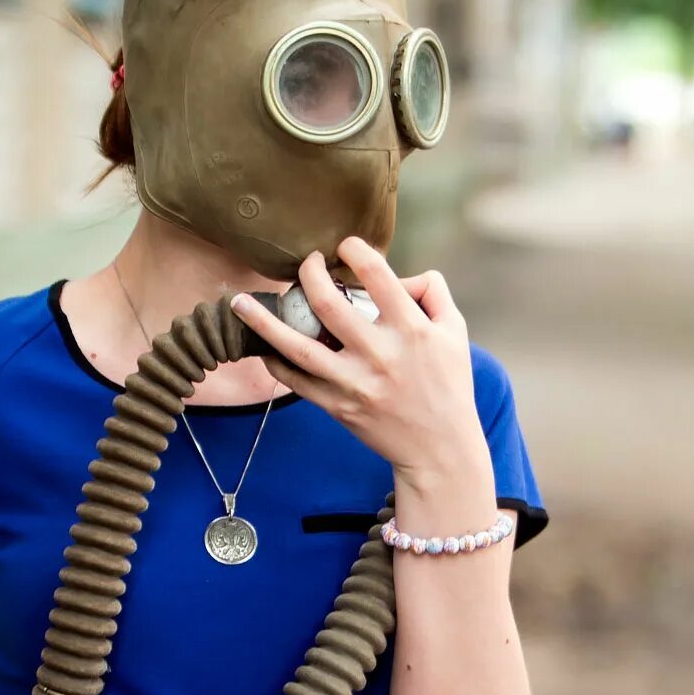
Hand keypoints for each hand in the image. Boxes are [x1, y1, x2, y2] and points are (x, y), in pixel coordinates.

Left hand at [231, 238, 490, 495]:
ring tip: (238, 302)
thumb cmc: (449, 384)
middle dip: (308, 274)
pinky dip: (274, 363)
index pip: (377, 277)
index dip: (356, 251)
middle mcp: (380, 354)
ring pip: (299, 348)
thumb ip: (433, 292)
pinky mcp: (339, 406)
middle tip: (305, 263)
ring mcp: (355, 383)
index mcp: (411, 330)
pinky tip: (261, 346)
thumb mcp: (455, 332)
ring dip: (264, 323)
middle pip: (329, 304)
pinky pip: (296, 382)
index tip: (346, 246)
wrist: (440, 448)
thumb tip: (401, 273)